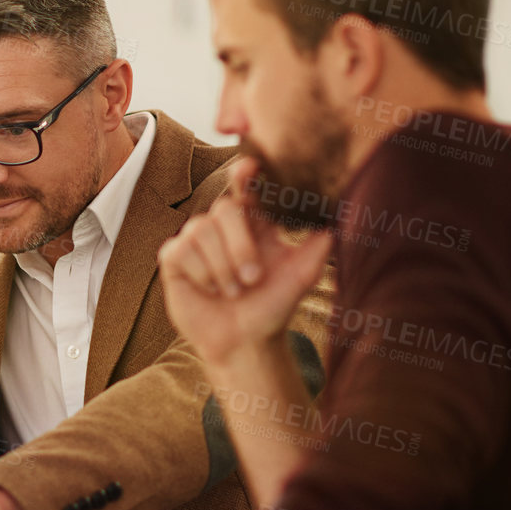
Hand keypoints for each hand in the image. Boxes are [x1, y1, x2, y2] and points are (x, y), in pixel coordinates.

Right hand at [158, 158, 331, 367]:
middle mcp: (222, 226)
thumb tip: (335, 221)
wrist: (244, 342)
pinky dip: (201, 273)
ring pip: (201, 231)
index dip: (245, 173)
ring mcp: (195, 240)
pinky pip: (181, 250)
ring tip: (233, 291)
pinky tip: (209, 289)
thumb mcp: (300, 277)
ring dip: (222, 267)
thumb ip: (317, 247)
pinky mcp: (174, 259)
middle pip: (225, 209)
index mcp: (253, 222)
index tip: (250, 167)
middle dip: (240, 245)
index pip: (246, 186)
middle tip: (253, 278)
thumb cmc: (271, 307)